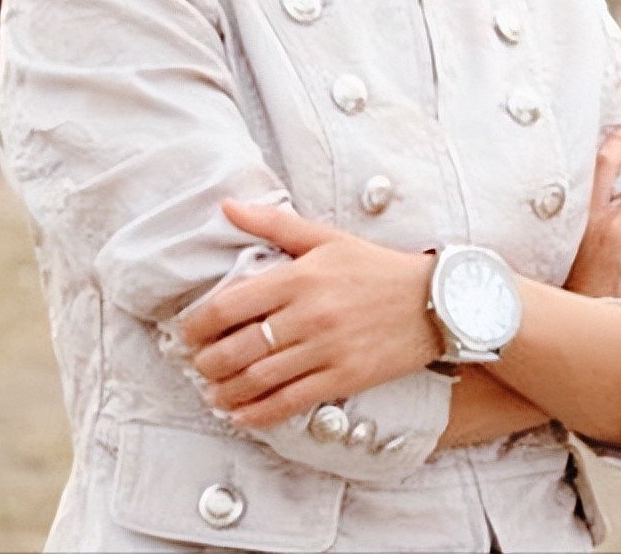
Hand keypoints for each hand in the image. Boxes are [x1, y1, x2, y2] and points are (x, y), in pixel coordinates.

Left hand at [178, 200, 440, 427]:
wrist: (434, 300)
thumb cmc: (375, 266)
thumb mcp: (326, 237)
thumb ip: (274, 223)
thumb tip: (227, 206)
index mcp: (301, 275)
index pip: (232, 303)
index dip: (199, 323)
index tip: (186, 332)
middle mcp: (310, 313)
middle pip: (239, 346)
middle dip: (207, 362)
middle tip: (195, 366)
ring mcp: (327, 348)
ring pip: (260, 378)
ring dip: (226, 391)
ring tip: (212, 393)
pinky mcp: (344, 377)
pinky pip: (291, 400)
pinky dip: (258, 412)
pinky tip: (241, 414)